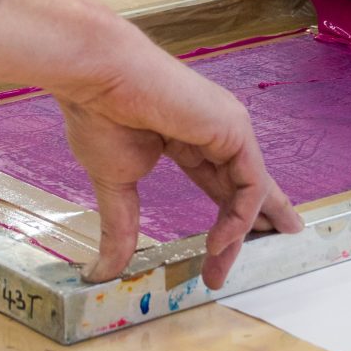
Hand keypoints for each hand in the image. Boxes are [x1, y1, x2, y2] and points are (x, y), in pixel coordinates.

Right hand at [56, 34, 301, 288]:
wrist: (99, 78)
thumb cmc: (101, 116)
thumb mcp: (116, 185)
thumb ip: (121, 227)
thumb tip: (103, 272)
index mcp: (189, 139)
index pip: (220, 184)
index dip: (227, 218)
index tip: (219, 253)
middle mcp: (215, 132)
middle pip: (243, 189)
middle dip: (247, 229)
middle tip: (251, 260)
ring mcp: (228, 128)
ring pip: (250, 190)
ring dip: (239, 234)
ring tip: (220, 270)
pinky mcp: (234, 129)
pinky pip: (251, 184)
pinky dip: (240, 217)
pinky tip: (220, 242)